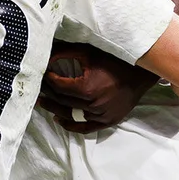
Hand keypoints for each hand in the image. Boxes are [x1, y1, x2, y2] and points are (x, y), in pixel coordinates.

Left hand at [35, 43, 159, 133]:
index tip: (42, 73)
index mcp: (87, 88)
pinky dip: (71, 125)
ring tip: (42, 102)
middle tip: (38, 87)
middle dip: (48, 93)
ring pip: (70, 115)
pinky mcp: (107, 121)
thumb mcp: (88, 52)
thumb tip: (45, 55)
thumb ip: (64, 52)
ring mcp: (101, 115)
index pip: (58, 86)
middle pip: (61, 101)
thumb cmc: (114, 60)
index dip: (47, 79)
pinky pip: (85, 128)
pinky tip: (59, 119)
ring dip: (55, 108)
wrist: (140, 74)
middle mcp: (93, 105)